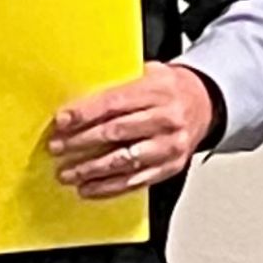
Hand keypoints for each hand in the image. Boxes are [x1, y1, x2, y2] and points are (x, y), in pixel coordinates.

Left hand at [47, 62, 217, 200]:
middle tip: (57, 147)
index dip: (85, 113)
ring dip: (90, 170)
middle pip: (116, 133)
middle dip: (80, 142)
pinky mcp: (170, 167)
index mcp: (158, 91)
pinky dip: (108, 188)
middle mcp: (166, 119)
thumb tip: (78, 101)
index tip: (62, 121)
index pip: (114, 103)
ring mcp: (169, 146)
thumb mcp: (149, 73)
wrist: (206, 104)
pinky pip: (135, 182)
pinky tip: (88, 188)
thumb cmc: (169, 90)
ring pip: (123, 161)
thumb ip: (119, 85)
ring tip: (67, 174)